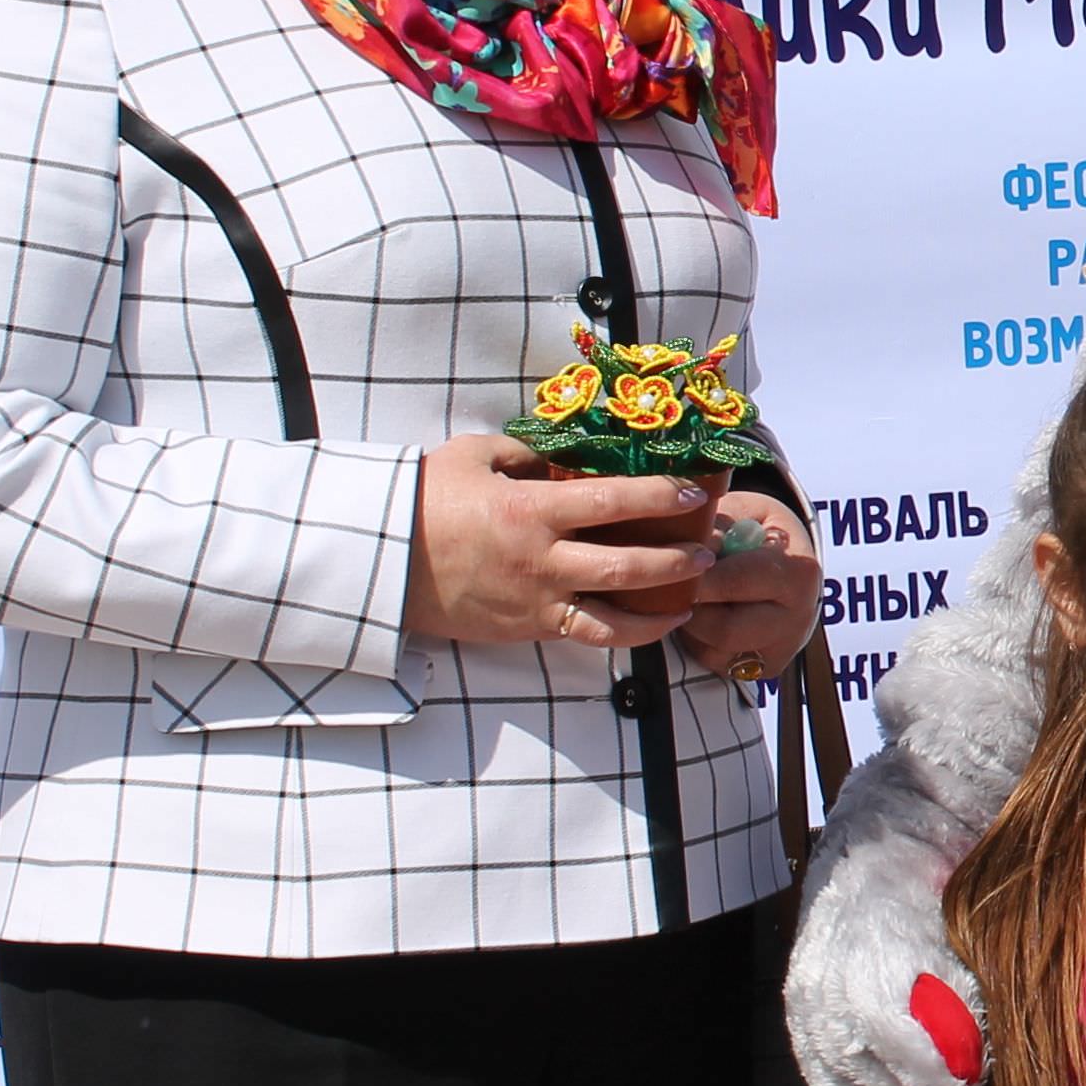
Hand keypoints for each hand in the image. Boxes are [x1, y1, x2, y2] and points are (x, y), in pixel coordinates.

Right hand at [404, 431, 713, 651]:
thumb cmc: (425, 502)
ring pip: (614, 616)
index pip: (612, 501)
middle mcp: (541, 560)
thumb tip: (565, 450)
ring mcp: (535, 601)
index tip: (691, 492)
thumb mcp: (475, 457)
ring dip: (659, 608)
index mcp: (532, 510)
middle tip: (706, 550)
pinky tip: (648, 625)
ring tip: (689, 596)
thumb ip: (526, 452)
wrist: (379, 560)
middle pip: (627, 564)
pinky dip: (622, 634)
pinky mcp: (525, 628)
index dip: (660, 497)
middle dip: (676, 559)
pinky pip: (584, 635)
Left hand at [676, 489, 822, 681]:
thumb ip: (717, 524)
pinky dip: (699, 641)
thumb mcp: (746, 511)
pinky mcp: (764, 668)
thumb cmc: (764, 533)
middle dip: (690, 607)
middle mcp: (797, 618)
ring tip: (690, 597)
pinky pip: (717, 662)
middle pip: (724, 628)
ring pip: (715, 650)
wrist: (793, 563)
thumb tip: (685, 545)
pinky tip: (703, 614)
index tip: (667, 564)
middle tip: (671, 586)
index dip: (695, 575)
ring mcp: (781, 648)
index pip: (736, 582)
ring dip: (691, 626)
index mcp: (797, 573)